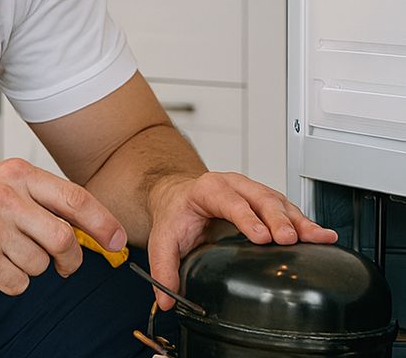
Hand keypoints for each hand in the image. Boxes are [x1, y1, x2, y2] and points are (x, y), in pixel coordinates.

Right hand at [0, 158, 126, 294]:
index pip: (75, 197)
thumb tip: (81, 222)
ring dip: (29, 269)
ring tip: (3, 256)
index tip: (115, 240)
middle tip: (64, 267)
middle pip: (63, 237)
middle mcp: (6, 195)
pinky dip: (10, 282)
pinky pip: (18, 283)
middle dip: (70, 261)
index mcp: (15, 173)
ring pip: (40, 264)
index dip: (102, 222)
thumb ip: (35, 196)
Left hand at [146, 172, 338, 310]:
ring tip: (317, 238)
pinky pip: (289, 210)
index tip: (261, 236)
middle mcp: (234, 185)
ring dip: (298, 221)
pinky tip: (323, 236)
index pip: (230, 201)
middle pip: (260, 198)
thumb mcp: (162, 238)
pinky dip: (306, 223)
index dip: (246, 217)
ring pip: (280, 203)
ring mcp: (253, 192)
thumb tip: (165, 299)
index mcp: (208, 189)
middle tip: (289, 239)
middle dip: (277, 219)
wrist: (178, 196)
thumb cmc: (175, 213)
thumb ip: (162, 267)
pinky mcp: (266, 203)